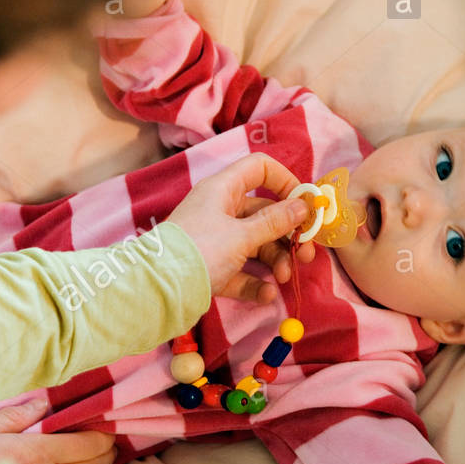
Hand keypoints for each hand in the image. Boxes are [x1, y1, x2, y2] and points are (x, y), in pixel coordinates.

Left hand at [168, 153, 316, 302]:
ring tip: (282, 279)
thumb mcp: (242, 236)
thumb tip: (303, 205)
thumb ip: (275, 222)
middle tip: (306, 255)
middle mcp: (219, 210)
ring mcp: (216, 239)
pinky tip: (266, 294)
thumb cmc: (200, 251)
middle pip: (265, 214)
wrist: (158, 290)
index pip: (260, 168)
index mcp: (223, 190)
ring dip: (275, 261)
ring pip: (256, 245)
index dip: (286, 181)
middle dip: (288, 235)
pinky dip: (255, 282)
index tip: (306, 205)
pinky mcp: (212, 267)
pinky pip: (241, 271)